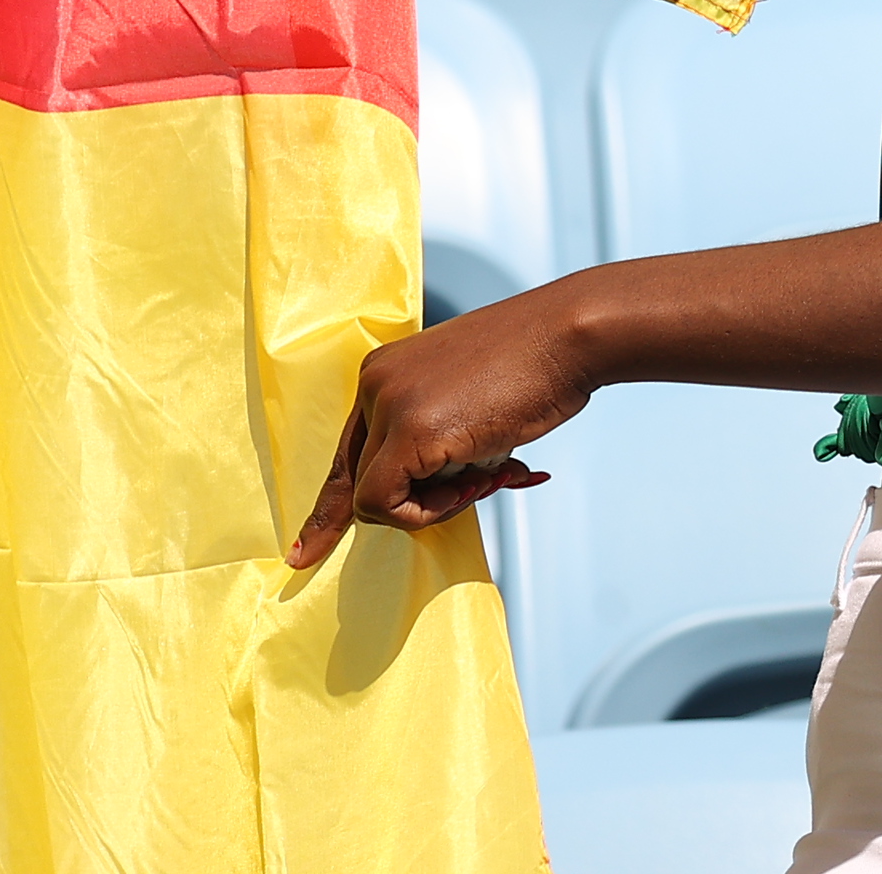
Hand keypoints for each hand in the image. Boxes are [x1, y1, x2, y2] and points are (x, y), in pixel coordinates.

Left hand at [286, 288, 585, 568]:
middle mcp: (375, 384)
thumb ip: (432, 435)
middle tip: (477, 487)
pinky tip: (479, 482)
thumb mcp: (469, 396)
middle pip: (358, 480)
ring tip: (490, 475)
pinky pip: (386, 504)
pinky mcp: (409, 431)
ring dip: (434, 505)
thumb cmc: (538, 365)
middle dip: (414, 504)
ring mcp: (389, 405)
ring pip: (371, 498)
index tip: (309, 549)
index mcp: (384, 371)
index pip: (348, 453)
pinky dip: (428, 512)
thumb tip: (419, 496)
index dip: (332, 507)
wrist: (573, 333)